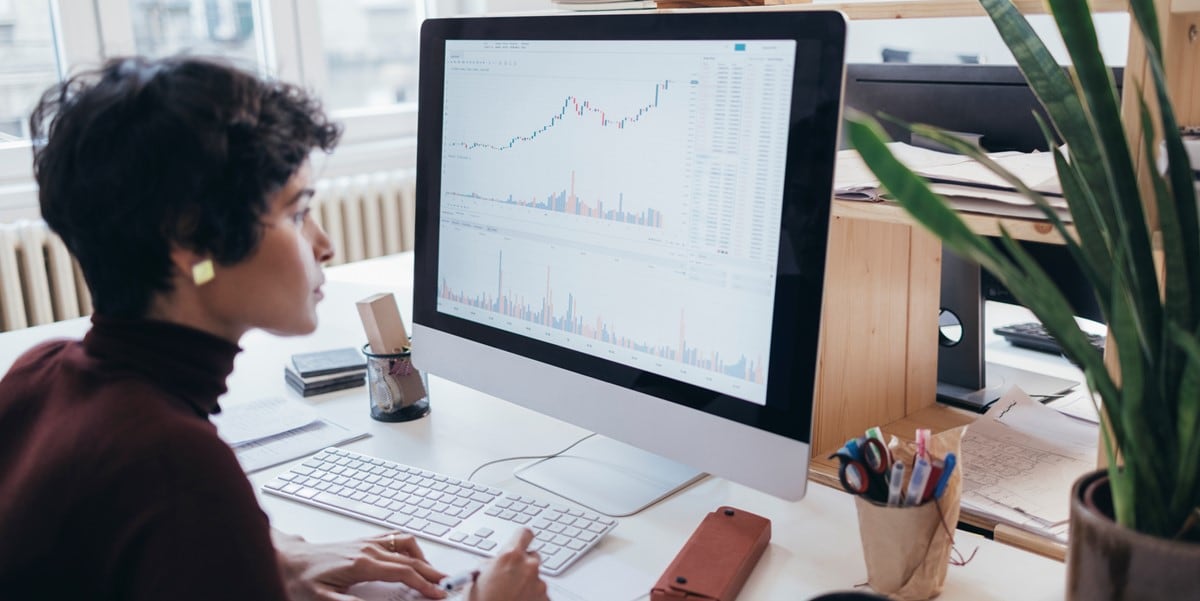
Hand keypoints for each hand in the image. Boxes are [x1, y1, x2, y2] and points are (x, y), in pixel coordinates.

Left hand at [273, 529, 447, 600]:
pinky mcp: (362, 541)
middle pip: (410, 558)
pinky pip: (394, 538)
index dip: (425, 584)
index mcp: (362, 564)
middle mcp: (368, 549)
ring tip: (432, 573)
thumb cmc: (300, 579)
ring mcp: (366, 542)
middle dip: (432, 572)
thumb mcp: (323, 600)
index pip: (404, 573)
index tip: (439, 594)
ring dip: (423, 557)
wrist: (285, 559)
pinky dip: (409, 547)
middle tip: (448, 583)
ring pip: (405, 544)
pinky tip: (411, 556)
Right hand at [469, 529, 547, 600]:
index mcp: (510, 557)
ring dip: (526, 584)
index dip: (521, 538)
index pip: (524, 534)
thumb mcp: (476, 579)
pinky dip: (531, 598)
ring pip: (536, 578)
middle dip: (523, 564)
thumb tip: (493, 564)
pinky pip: (540, 594)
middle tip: (510, 577)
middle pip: (533, 556)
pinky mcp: (545, 599)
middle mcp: (528, 567)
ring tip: (510, 597)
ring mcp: (539, 584)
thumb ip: (490, 565)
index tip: (519, 542)